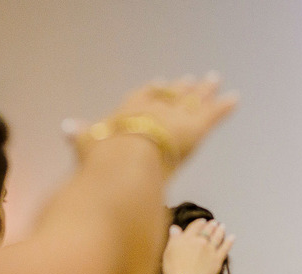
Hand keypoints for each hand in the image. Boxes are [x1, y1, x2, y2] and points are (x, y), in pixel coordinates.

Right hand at [68, 75, 236, 173]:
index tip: (160, 84)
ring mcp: (175, 116)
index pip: (144, 96)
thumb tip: (66, 128)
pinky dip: (224, 106)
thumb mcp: (86, 147)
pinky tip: (234, 98)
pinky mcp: (195, 127)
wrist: (124, 165)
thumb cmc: (102, 162)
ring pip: (193, 100)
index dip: (152, 91)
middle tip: (191, 79)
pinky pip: (213, 114)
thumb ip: (80, 136)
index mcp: (128, 111)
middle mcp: (153, 108)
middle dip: (181, 88)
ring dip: (204, 90)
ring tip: (214, 80)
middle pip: (171, 95)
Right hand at [161, 218, 233, 273]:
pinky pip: (225, 248)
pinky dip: (229, 241)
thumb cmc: (174, 269)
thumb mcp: (169, 251)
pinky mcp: (217, 260)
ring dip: (220, 230)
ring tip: (222, 226)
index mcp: (188, 238)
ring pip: (217, 236)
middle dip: (211, 225)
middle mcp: (200, 241)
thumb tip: (175, 227)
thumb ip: (174, 238)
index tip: (202, 221)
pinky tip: (232, 237)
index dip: (199, 223)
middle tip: (214, 222)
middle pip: (207, 230)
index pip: (195, 226)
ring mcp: (210, 250)